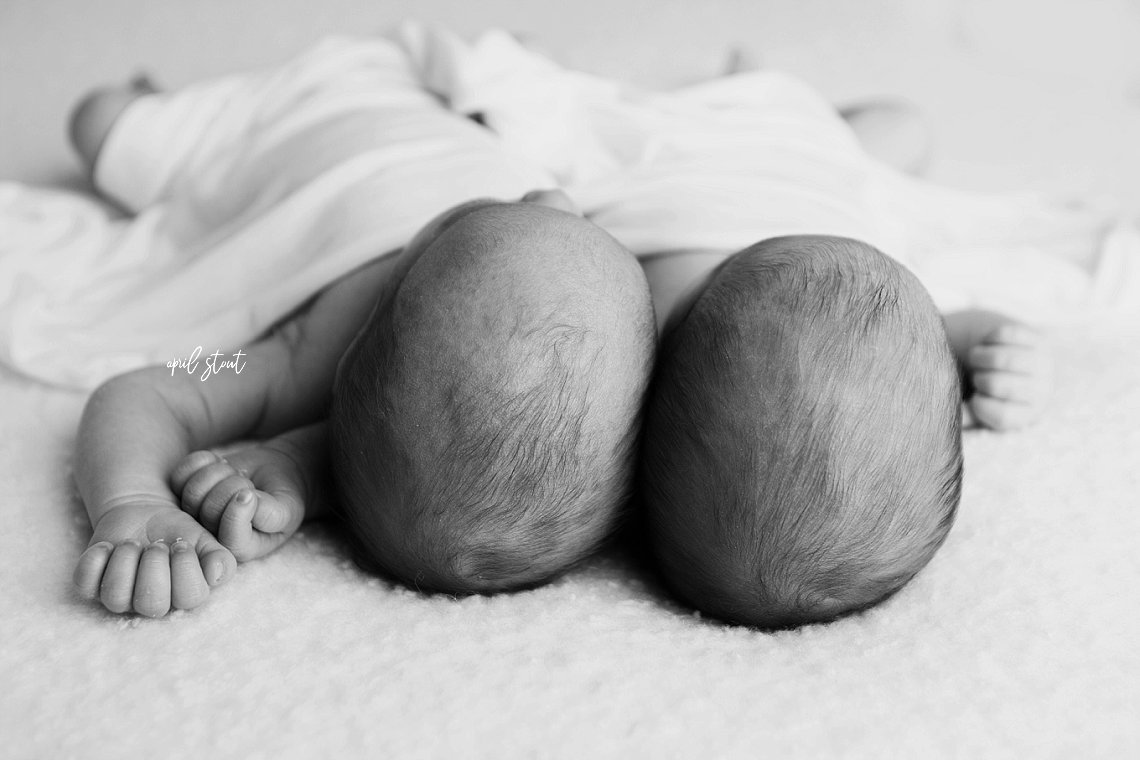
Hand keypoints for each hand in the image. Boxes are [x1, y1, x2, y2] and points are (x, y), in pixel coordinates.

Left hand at [74, 500, 235, 616]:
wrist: (145, 511)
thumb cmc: (177, 530)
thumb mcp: (205, 538)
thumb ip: (220, 557)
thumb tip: (216, 574)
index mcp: (182, 595)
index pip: (189, 598)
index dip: (186, 568)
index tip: (181, 544)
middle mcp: (150, 601)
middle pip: (152, 604)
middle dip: (155, 567)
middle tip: (157, 544)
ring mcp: (120, 594)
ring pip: (116, 598)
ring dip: (125, 564)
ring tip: (132, 543)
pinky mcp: (91, 582)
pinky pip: (85, 584)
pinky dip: (94, 562)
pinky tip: (106, 546)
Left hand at [170, 446, 307, 562]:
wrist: (273, 474)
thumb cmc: (283, 496)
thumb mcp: (288, 509)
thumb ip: (272, 514)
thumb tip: (246, 499)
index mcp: (241, 548)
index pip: (229, 537)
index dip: (238, 511)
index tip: (253, 493)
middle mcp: (214, 536)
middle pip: (209, 511)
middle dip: (233, 486)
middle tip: (248, 482)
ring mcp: (196, 514)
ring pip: (193, 492)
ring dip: (219, 472)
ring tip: (235, 473)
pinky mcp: (183, 492)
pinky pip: (180, 475)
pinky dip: (203, 460)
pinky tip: (219, 462)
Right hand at [962, 323, 1052, 430]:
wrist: (1011, 362)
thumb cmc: (990, 389)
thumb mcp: (980, 407)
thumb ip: (965, 416)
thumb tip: (953, 421)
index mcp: (1027, 414)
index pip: (1001, 415)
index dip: (979, 406)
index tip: (976, 398)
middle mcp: (1042, 391)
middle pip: (996, 384)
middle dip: (979, 379)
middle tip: (978, 377)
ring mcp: (1043, 364)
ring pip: (1001, 358)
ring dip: (979, 357)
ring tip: (977, 359)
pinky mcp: (1039, 339)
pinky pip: (1005, 335)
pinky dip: (989, 339)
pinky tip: (990, 345)